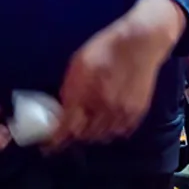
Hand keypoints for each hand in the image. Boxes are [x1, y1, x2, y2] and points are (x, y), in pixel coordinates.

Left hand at [47, 0, 184, 151]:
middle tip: (67, 132)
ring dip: (91, 134)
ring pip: (102, 136)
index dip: (55, 140)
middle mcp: (103, 108)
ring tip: (85, 127)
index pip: (67, 127)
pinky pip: (120, 131)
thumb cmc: (106, 48)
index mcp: (85, 95)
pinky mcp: (137, 112)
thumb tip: (62, 108)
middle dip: (73, 135)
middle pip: (84, 135)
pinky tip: (105, 122)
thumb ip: (69, 89)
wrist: (140, 42)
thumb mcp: (78, 64)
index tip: (48, 146)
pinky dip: (110, 131)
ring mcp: (122, 112)